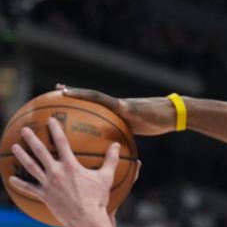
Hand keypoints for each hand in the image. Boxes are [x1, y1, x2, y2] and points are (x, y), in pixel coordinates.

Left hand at [8, 120, 120, 226]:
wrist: (86, 220)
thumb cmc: (98, 199)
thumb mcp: (106, 178)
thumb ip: (111, 160)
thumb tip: (117, 145)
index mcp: (70, 166)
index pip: (61, 142)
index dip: (55, 129)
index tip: (50, 120)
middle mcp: (56, 172)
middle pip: (40, 151)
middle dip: (31, 139)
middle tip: (24, 130)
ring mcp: (48, 184)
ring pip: (31, 167)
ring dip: (22, 156)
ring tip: (14, 147)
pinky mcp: (44, 196)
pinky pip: (29, 188)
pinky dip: (19, 184)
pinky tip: (10, 179)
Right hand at [55, 86, 177, 135]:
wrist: (171, 116)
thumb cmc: (158, 114)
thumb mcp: (143, 112)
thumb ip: (132, 109)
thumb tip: (121, 105)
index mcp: (118, 104)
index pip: (94, 96)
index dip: (78, 94)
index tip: (62, 91)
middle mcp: (115, 106)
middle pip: (90, 100)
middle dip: (74, 96)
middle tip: (55, 93)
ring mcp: (119, 113)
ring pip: (95, 111)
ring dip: (81, 110)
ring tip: (65, 111)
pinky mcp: (124, 121)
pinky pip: (105, 123)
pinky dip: (95, 126)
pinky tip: (89, 135)